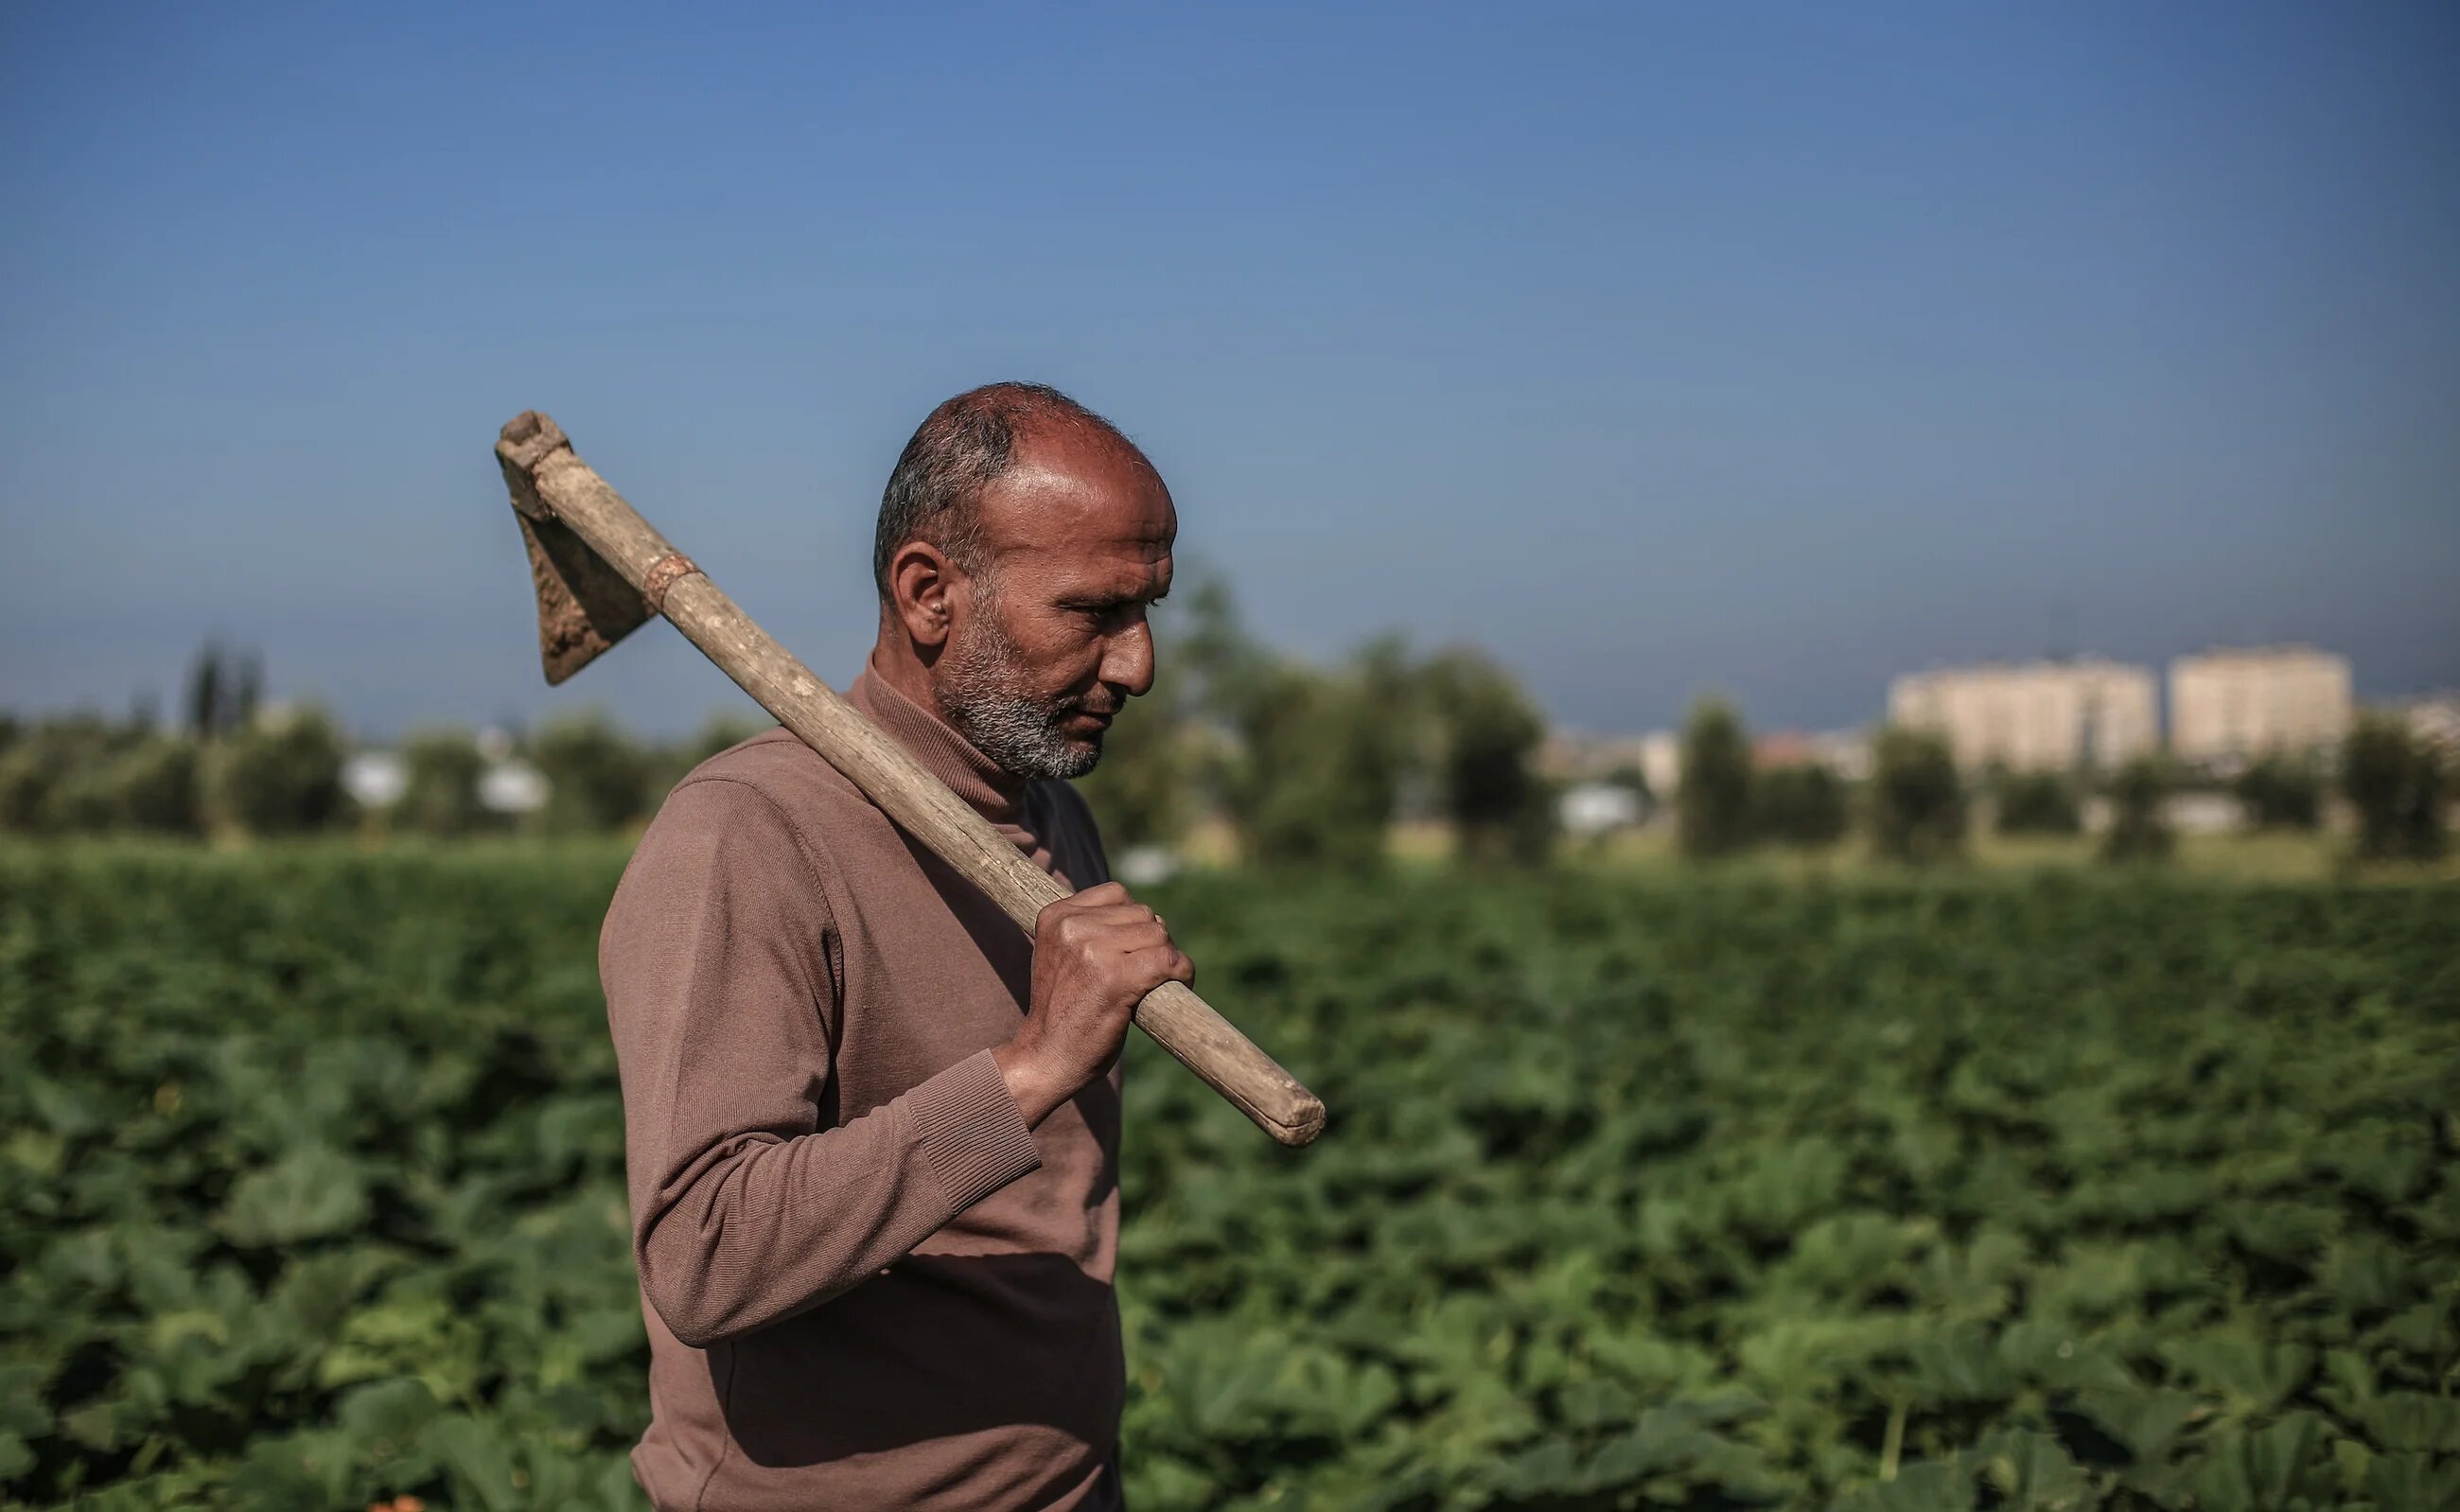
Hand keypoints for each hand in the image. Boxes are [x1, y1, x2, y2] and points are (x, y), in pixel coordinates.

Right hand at [992, 882, 1191, 1127]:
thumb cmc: (1063, 1012)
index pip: (1117, 895)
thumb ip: (1091, 929)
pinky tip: (1177, 986)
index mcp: (1055, 915)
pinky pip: (1168, 960)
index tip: (1130, 953)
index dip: (1133, 924)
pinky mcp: (1115, 977)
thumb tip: (1152, 917)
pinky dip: (1182, 973)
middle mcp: (1071, 926)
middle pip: (1143, 913)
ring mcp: (1092, 950)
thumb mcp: (1063, 955)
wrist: (1046, 1058)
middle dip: (1152, 942)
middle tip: (1143, 975)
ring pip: (1159, 933)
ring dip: (1167, 958)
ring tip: (1152, 984)